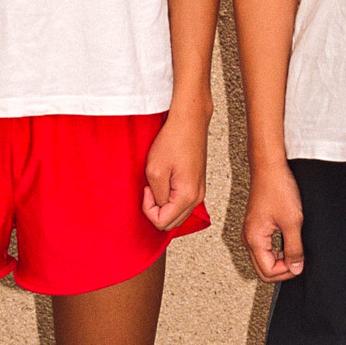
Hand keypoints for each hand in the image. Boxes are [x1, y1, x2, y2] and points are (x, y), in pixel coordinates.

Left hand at [142, 106, 208, 230]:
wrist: (189, 122)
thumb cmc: (174, 140)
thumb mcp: (155, 171)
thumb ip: (156, 196)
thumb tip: (158, 207)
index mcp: (188, 196)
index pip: (163, 223)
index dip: (148, 210)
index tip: (146, 190)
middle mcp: (197, 198)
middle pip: (172, 223)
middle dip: (155, 210)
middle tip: (149, 189)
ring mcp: (199, 191)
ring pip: (177, 214)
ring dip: (163, 205)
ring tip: (157, 185)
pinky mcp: (197, 184)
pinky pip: (182, 203)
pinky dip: (170, 199)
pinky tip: (164, 184)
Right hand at [243, 160, 304, 280]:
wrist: (270, 168)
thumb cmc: (277, 188)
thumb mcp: (292, 222)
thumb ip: (294, 248)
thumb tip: (296, 268)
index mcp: (254, 240)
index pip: (267, 272)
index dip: (286, 272)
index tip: (299, 263)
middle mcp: (248, 238)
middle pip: (263, 269)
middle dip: (282, 269)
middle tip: (298, 260)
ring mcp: (251, 232)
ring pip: (264, 259)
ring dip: (280, 260)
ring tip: (295, 249)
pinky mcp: (256, 226)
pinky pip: (264, 248)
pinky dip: (277, 250)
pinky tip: (288, 242)